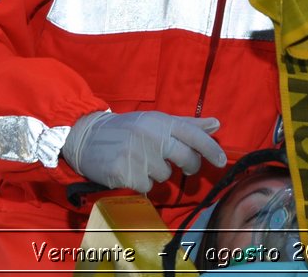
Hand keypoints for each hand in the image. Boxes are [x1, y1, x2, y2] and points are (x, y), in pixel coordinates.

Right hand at [60, 110, 225, 194]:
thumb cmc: (127, 129)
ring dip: (156, 173)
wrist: (86, 136)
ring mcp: (137, 154)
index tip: (221, 161)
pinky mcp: (123, 172)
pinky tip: (129, 171)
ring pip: (164, 176)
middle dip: (188, 165)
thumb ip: (187, 125)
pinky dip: (140, 183)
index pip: (193, 134)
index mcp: (160, 121)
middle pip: (185, 158)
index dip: (210, 148)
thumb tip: (217, 124)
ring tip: (141, 161)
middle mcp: (151, 136)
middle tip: (180, 164)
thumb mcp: (156, 121)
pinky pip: (146, 187)